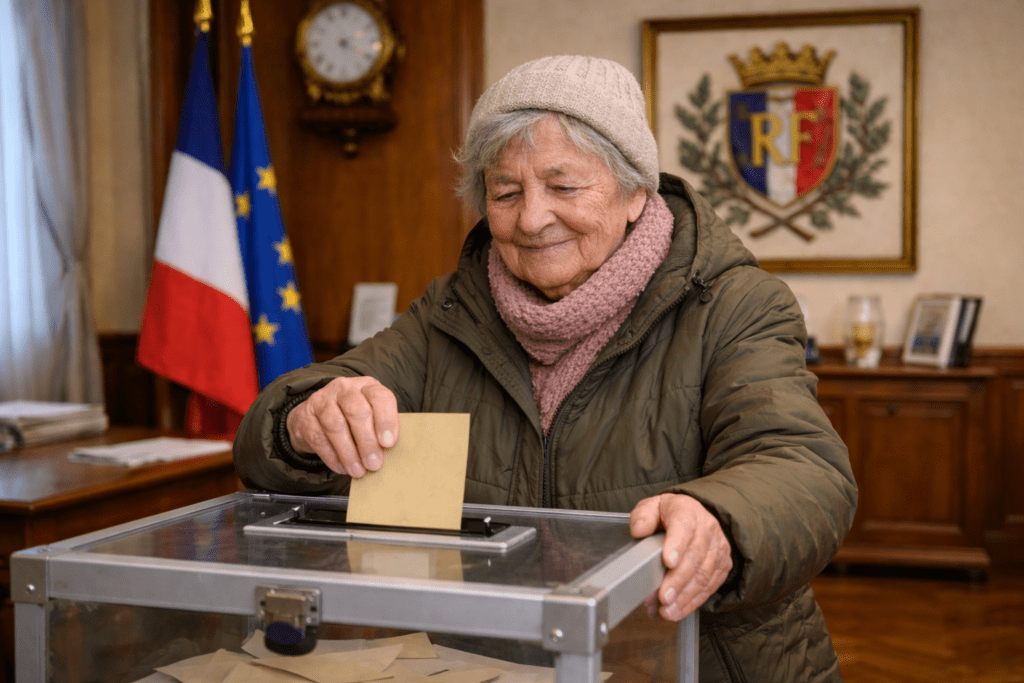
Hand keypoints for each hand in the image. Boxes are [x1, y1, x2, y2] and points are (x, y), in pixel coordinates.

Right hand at [285, 376, 398, 477]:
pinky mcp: (305, 415)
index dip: (386, 420)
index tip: (389, 443)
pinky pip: (318, 437)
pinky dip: (331, 456)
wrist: (317, 416)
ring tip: (358, 471)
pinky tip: (342, 468)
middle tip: (374, 464)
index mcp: (367, 386)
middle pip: (356, 411)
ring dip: (348, 452)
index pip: (379, 397)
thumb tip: (388, 454)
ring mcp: (322, 399)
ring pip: (335, 425)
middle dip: (367, 441)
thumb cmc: (353, 419)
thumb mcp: (370, 417)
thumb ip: (380, 430)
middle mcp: (344, 388)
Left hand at [629, 493, 733, 620]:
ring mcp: (717, 548)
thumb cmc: (669, 514)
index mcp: (688, 511)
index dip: (677, 545)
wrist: (695, 516)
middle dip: (678, 580)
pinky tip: (678, 611)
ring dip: (685, 596)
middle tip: (663, 597)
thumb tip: (638, 530)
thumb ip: (643, 517)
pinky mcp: (722, 566)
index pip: (684, 527)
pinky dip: (693, 602)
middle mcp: (707, 529)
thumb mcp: (651, 507)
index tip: (668, 561)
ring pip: (704, 575)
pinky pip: (710, 586)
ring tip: (667, 610)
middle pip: (695, 556)